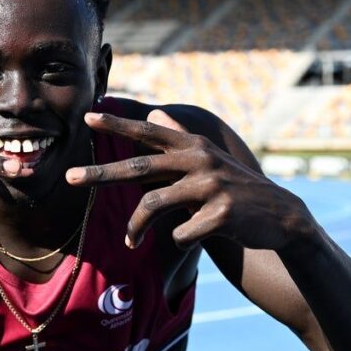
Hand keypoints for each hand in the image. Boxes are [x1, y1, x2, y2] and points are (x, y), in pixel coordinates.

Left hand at [65, 110, 311, 249]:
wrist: (280, 217)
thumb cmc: (233, 189)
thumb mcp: (207, 159)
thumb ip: (179, 138)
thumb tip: (156, 108)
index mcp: (193, 147)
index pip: (149, 132)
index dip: (118, 124)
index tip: (88, 116)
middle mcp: (199, 161)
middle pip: (138, 168)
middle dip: (100, 174)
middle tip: (69, 178)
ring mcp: (211, 187)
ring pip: (153, 206)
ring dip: (136, 228)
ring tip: (130, 242)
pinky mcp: (221, 215)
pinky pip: (181, 234)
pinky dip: (180, 241)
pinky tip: (192, 240)